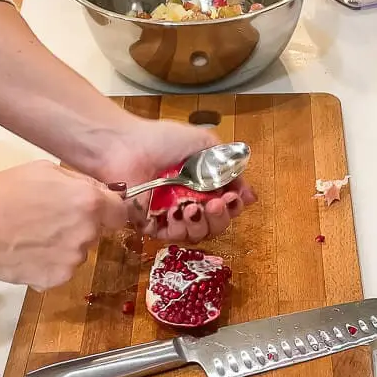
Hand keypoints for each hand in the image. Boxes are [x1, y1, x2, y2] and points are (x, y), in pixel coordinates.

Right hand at [0, 161, 127, 288]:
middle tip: (50, 218)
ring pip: (77, 251)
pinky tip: (27, 252)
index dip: (107, 210)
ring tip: (33, 235)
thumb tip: (98, 190)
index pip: (120, 212)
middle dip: (80, 225)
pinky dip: (49, 263)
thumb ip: (79, 182)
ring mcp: (72, 260)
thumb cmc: (4, 193)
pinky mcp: (56, 279)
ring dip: (64, 245)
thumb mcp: (44, 170)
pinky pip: (61, 269)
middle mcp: (87, 233)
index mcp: (89, 203)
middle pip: (95, 231)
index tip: (94, 209)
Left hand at [96, 117, 256, 242]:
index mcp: (203, 183)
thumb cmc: (163, 140)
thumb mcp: (205, 144)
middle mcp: (189, 201)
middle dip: (221, 217)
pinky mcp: (150, 225)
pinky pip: (171, 237)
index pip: (227, 205)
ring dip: (202, 224)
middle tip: (215, 203)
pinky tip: (179, 213)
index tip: (234, 196)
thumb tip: (250, 194)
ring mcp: (169, 215)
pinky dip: (179, 229)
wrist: (127, 145)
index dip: (234, 205)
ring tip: (194, 207)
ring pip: (197, 234)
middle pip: (215, 224)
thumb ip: (229, 167)